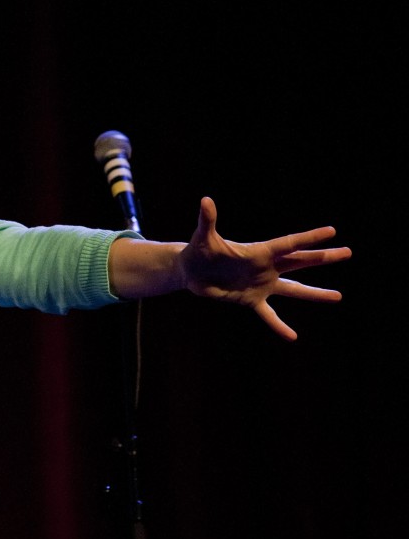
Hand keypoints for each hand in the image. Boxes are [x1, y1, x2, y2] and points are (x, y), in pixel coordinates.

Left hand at [179, 197, 350, 340]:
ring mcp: (261, 284)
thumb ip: (208, 220)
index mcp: (258, 251)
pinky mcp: (251, 300)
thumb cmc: (198, 251)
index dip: (309, 238)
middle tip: (347, 252)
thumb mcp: (203, 237)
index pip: (288, 244)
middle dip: (323, 258)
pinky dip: (279, 326)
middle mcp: (265, 267)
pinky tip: (292, 337)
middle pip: (299, 262)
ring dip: (315, 294)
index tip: (331, 232)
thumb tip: (206, 201)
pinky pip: (269, 315)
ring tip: (338, 297)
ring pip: (293, 290)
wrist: (190, 272)